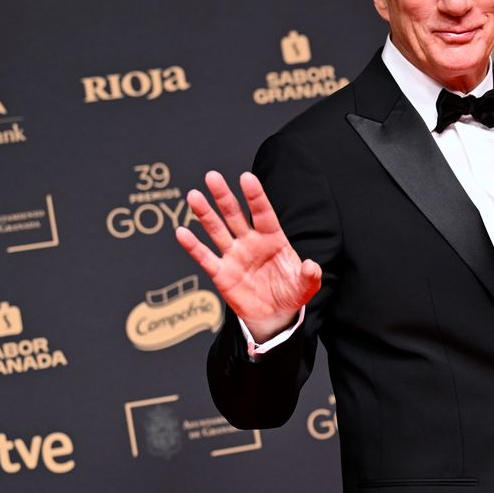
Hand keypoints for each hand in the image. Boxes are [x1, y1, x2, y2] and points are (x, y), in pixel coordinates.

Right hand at [175, 170, 322, 341]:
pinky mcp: (221, 274)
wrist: (274, 315)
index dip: (255, 196)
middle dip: (224, 196)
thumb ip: (310, 275)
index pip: (263, 212)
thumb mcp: (306, 285)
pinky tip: (182, 232)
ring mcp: (234, 256)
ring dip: (205, 214)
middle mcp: (251, 242)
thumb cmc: (290, 293)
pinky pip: (205, 258)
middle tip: (212, 176)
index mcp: (273, 238)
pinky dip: (193, 246)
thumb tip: (311, 266)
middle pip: (235, 214)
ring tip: (193, 196)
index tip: (246, 177)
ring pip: (217, 230)